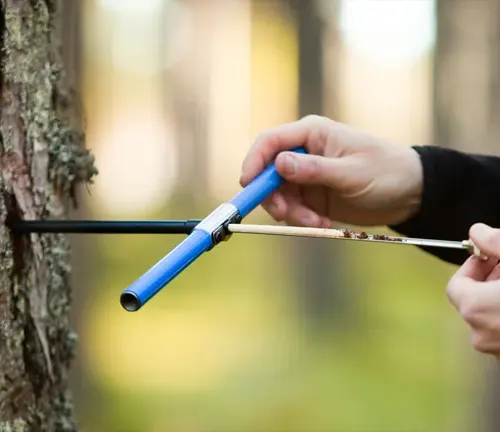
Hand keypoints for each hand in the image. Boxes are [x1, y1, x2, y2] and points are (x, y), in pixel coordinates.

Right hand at [240, 115, 423, 226]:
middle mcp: (304, 152)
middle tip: (285, 214)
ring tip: (315, 221)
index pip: (270, 142)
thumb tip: (279, 164)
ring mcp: (306, 175)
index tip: (248, 185)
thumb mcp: (352, 173)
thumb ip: (315, 169)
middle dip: (273, 196)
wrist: (409, 193)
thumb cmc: (387, 172)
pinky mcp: (311, 195)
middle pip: (268, 172)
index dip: (254, 161)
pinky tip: (322, 221)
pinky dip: (301, 218)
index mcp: (312, 134)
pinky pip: (293, 208)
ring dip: (291, 212)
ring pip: (278, 195)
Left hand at [446, 223, 499, 356]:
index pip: (456, 285)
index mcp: (475, 309)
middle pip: (473, 301)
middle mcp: (481, 336)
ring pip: (491, 318)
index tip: (490, 257)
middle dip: (489, 280)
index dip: (473, 267)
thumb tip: (475, 231)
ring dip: (499, 298)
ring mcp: (499, 353)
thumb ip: (494, 242)